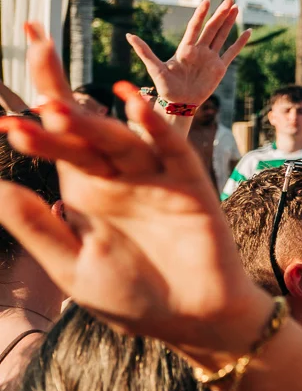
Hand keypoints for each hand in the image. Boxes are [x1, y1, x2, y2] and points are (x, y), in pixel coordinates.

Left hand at [0, 24, 268, 353]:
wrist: (195, 323)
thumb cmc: (135, 298)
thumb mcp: (72, 268)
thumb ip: (38, 227)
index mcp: (88, 192)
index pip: (57, 145)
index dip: (34, 123)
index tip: (3, 111)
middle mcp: (119, 178)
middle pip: (85, 130)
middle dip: (58, 97)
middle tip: (33, 67)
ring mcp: (156, 179)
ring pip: (120, 139)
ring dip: (92, 122)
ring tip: (57, 110)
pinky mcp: (191, 186)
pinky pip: (171, 149)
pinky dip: (155, 126)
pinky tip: (133, 105)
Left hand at [126, 0, 250, 109]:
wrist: (179, 103)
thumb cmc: (165, 87)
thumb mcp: (154, 68)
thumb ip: (144, 51)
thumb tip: (129, 36)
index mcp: (185, 48)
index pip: (195, 27)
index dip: (200, 14)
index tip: (206, 0)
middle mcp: (199, 50)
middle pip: (212, 27)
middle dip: (221, 13)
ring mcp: (210, 58)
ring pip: (222, 36)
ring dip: (229, 22)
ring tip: (236, 8)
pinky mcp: (220, 68)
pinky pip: (232, 52)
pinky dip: (240, 42)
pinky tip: (247, 32)